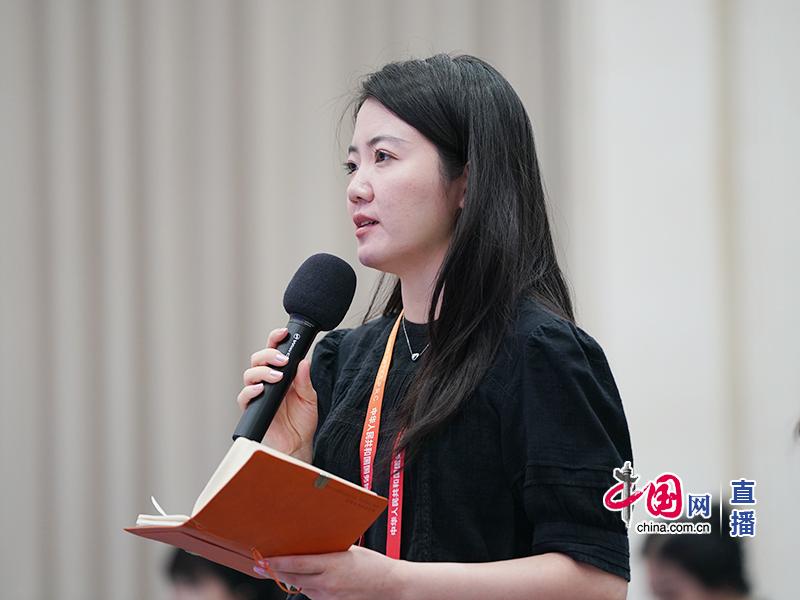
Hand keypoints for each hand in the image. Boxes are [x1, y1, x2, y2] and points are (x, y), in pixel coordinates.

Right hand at [237, 327, 317, 460]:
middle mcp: (267, 381)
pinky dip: (251, 390)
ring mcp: (258, 394)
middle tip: (283, 360)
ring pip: (249, 374)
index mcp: (281, 374)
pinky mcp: (251, 409)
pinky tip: (261, 389)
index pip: (274, 351)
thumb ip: (305, 381)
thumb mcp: (310, 398)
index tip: (284, 332)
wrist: (297, 445)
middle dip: (268, 354)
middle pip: (258, 359)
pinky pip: (244, 396)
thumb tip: (304, 361)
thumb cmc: (302, 421)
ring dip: (262, 371)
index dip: (276, 339)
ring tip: (277, 377)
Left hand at [253, 545, 406, 599]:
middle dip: (276, 571)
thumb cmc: (373, 565)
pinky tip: (309, 578)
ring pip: (302, 587)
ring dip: (293, 578)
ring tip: (281, 568)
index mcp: (332, 565)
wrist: (391, 586)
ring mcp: (329, 597)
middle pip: (294, 578)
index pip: (297, 564)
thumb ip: (328, 552)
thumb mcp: (349, 551)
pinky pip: (314, 594)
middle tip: (261, 565)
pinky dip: (308, 586)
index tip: (263, 559)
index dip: (277, 562)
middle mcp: (328, 584)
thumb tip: (309, 548)